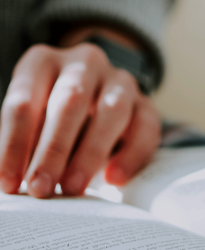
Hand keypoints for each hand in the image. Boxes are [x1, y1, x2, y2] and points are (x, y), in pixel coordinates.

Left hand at [0, 40, 160, 197]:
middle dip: (53, 149)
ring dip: (90, 153)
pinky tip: (114, 179)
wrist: (93, 105)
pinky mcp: (147, 103)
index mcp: (43, 61)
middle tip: (40, 188)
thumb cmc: (47, 118)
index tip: (8, 183)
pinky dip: (130, 154)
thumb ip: (21, 143)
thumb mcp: (27, 121)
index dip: (14, 144)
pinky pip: (146, 127)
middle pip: (70, 101)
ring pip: (112, 111)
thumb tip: (10, 180)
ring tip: (73, 187)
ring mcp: (120, 81)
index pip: (24, 101)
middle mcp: (84, 63)